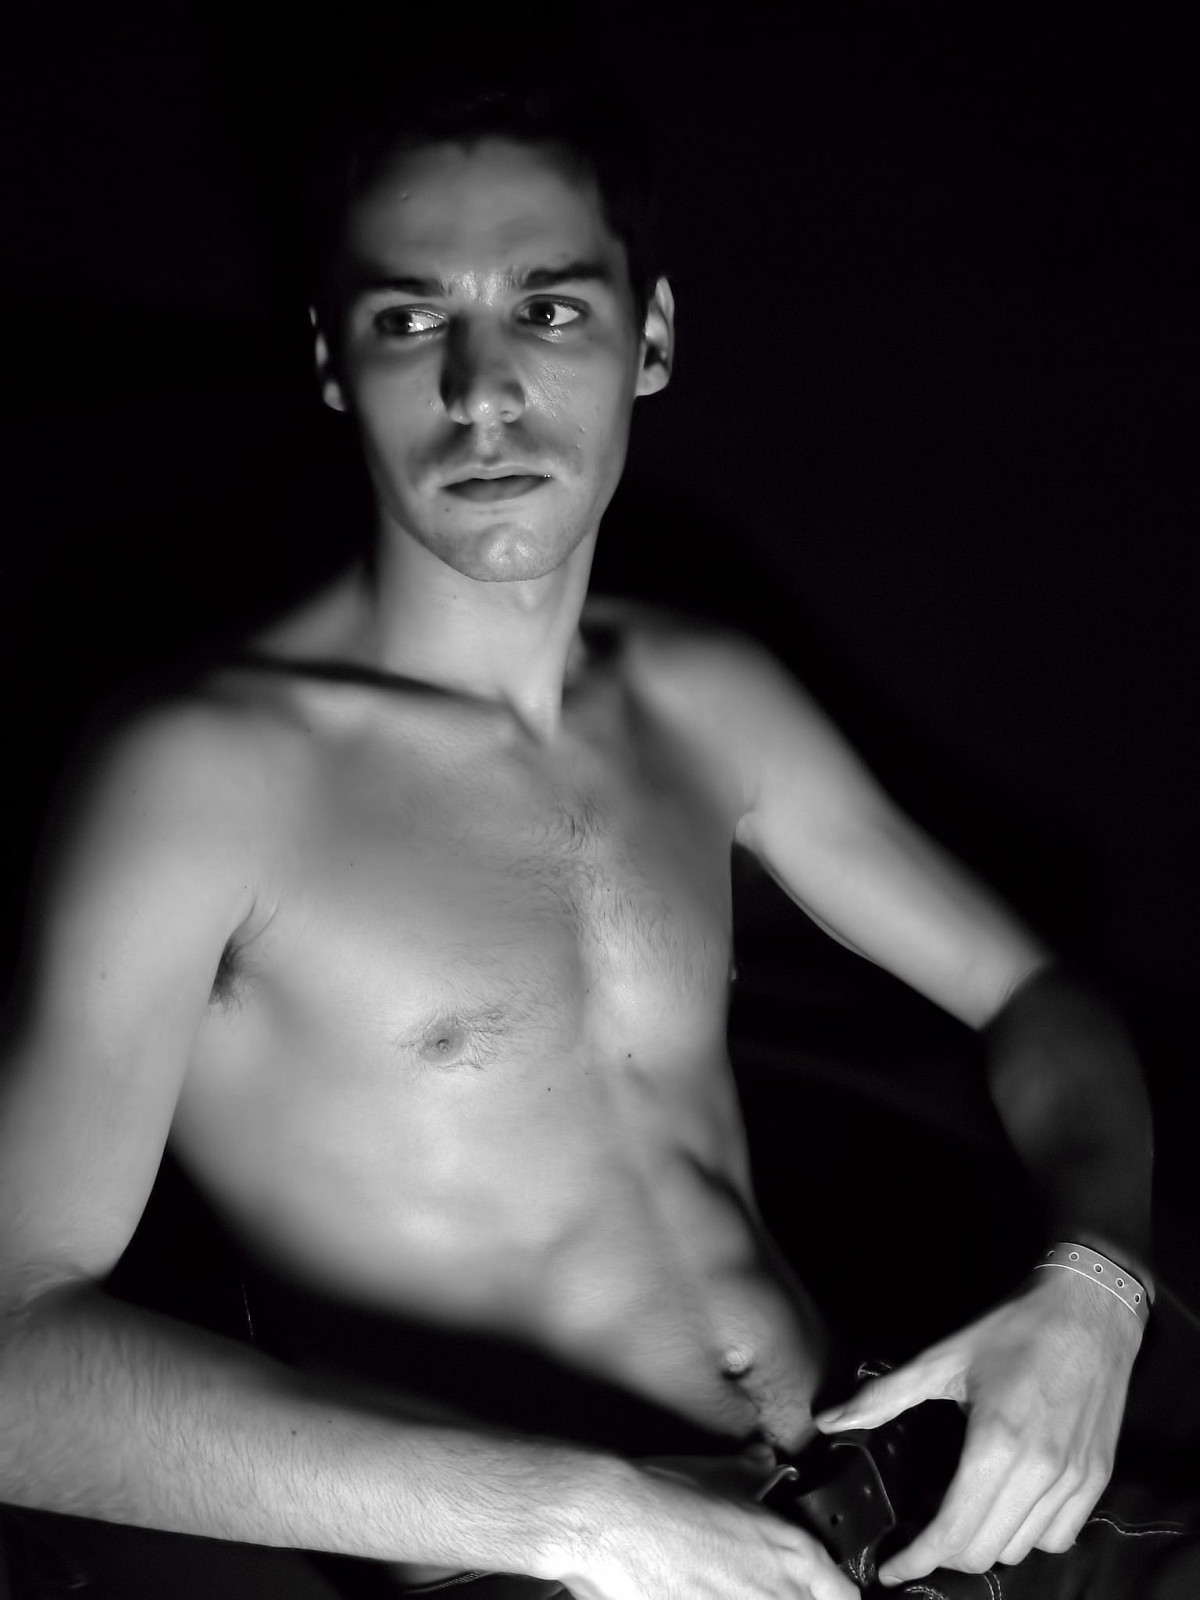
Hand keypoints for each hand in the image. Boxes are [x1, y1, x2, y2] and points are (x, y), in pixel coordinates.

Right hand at [554, 1451, 859, 1599]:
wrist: (609, 1522)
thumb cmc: (657, 1497)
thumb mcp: (716, 1475)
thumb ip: (751, 1474)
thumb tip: (762, 1462)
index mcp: (793, 1555)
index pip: (845, 1597)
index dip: (832, 1594)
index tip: (817, 1592)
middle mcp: (779, 1595)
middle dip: (786, 1598)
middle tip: (746, 1586)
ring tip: (715, 1588)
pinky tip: (693, 1596)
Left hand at [813, 1268, 1141, 1584]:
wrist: (1089, 1309)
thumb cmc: (1014, 1329)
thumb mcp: (942, 1357)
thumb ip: (884, 1397)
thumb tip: (829, 1420)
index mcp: (996, 1444)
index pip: (952, 1531)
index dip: (916, 1559)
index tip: (892, 1569)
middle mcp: (1039, 1471)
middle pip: (983, 1550)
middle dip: (943, 1553)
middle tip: (920, 1536)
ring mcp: (1073, 1479)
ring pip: (1021, 1549)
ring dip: (984, 1545)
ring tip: (960, 1519)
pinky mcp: (1096, 1478)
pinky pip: (1059, 1537)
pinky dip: (1028, 1537)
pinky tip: (1007, 1509)